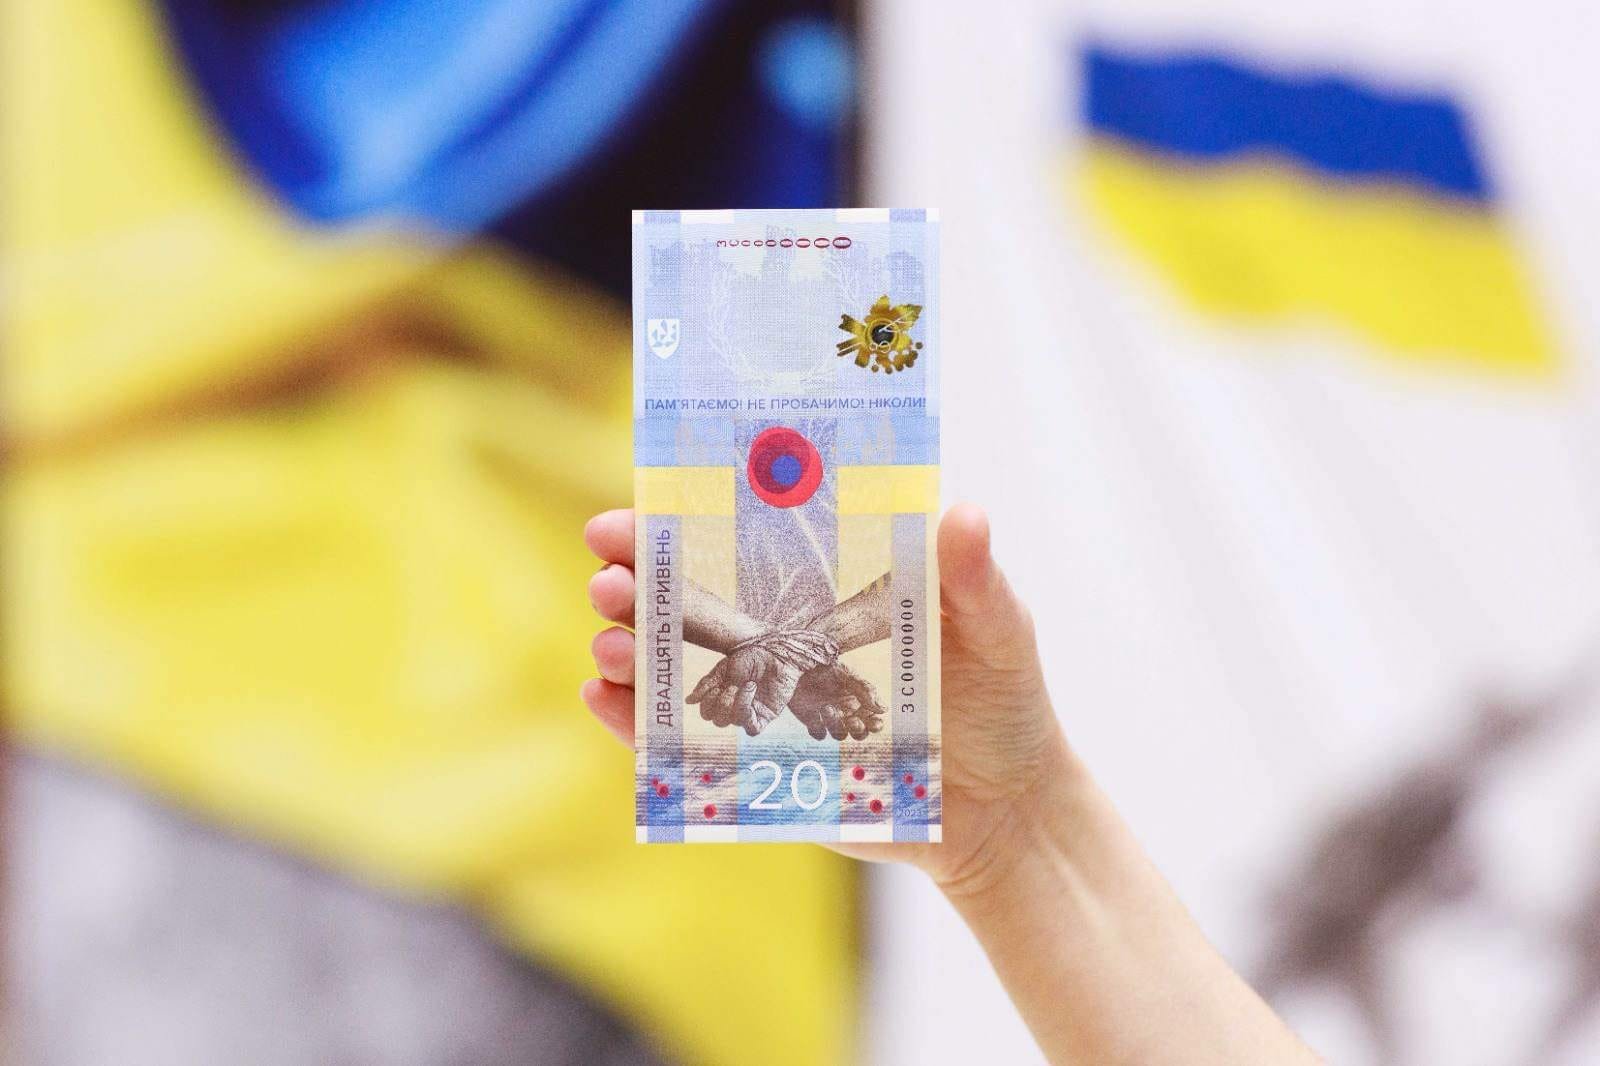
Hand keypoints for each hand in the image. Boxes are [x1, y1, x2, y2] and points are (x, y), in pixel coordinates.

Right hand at [584, 503, 1069, 891]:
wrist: (1004, 811)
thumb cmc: (1002, 702)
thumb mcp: (999, 627)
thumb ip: (974, 576)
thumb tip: (962, 513)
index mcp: (829, 586)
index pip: (744, 536)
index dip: (685, 516)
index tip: (640, 505)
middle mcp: (785, 635)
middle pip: (696, 596)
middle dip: (639, 580)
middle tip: (610, 577)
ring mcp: (766, 698)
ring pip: (677, 665)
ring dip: (630, 648)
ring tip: (612, 644)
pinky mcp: (760, 762)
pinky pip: (681, 741)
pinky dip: (635, 722)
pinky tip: (605, 701)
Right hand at [684, 642, 798, 735]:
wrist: (776, 654)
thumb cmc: (751, 658)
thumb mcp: (723, 668)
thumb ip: (706, 685)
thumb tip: (689, 702)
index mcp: (722, 696)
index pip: (707, 713)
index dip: (708, 702)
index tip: (716, 686)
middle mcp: (735, 707)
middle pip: (718, 721)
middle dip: (722, 703)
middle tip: (732, 686)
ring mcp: (750, 713)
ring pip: (733, 722)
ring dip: (736, 703)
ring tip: (749, 684)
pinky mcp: (765, 717)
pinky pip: (752, 729)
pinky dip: (746, 712)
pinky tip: (751, 692)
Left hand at [789, 661, 883, 740]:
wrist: (796, 665)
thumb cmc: (825, 667)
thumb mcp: (847, 675)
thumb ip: (866, 691)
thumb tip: (884, 709)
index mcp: (858, 702)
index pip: (873, 721)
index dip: (876, 725)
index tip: (874, 722)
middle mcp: (846, 713)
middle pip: (859, 733)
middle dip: (857, 729)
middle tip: (852, 720)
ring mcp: (829, 719)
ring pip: (839, 735)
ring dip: (836, 725)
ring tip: (826, 707)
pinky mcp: (812, 721)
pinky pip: (819, 735)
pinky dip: (818, 728)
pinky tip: (815, 714)